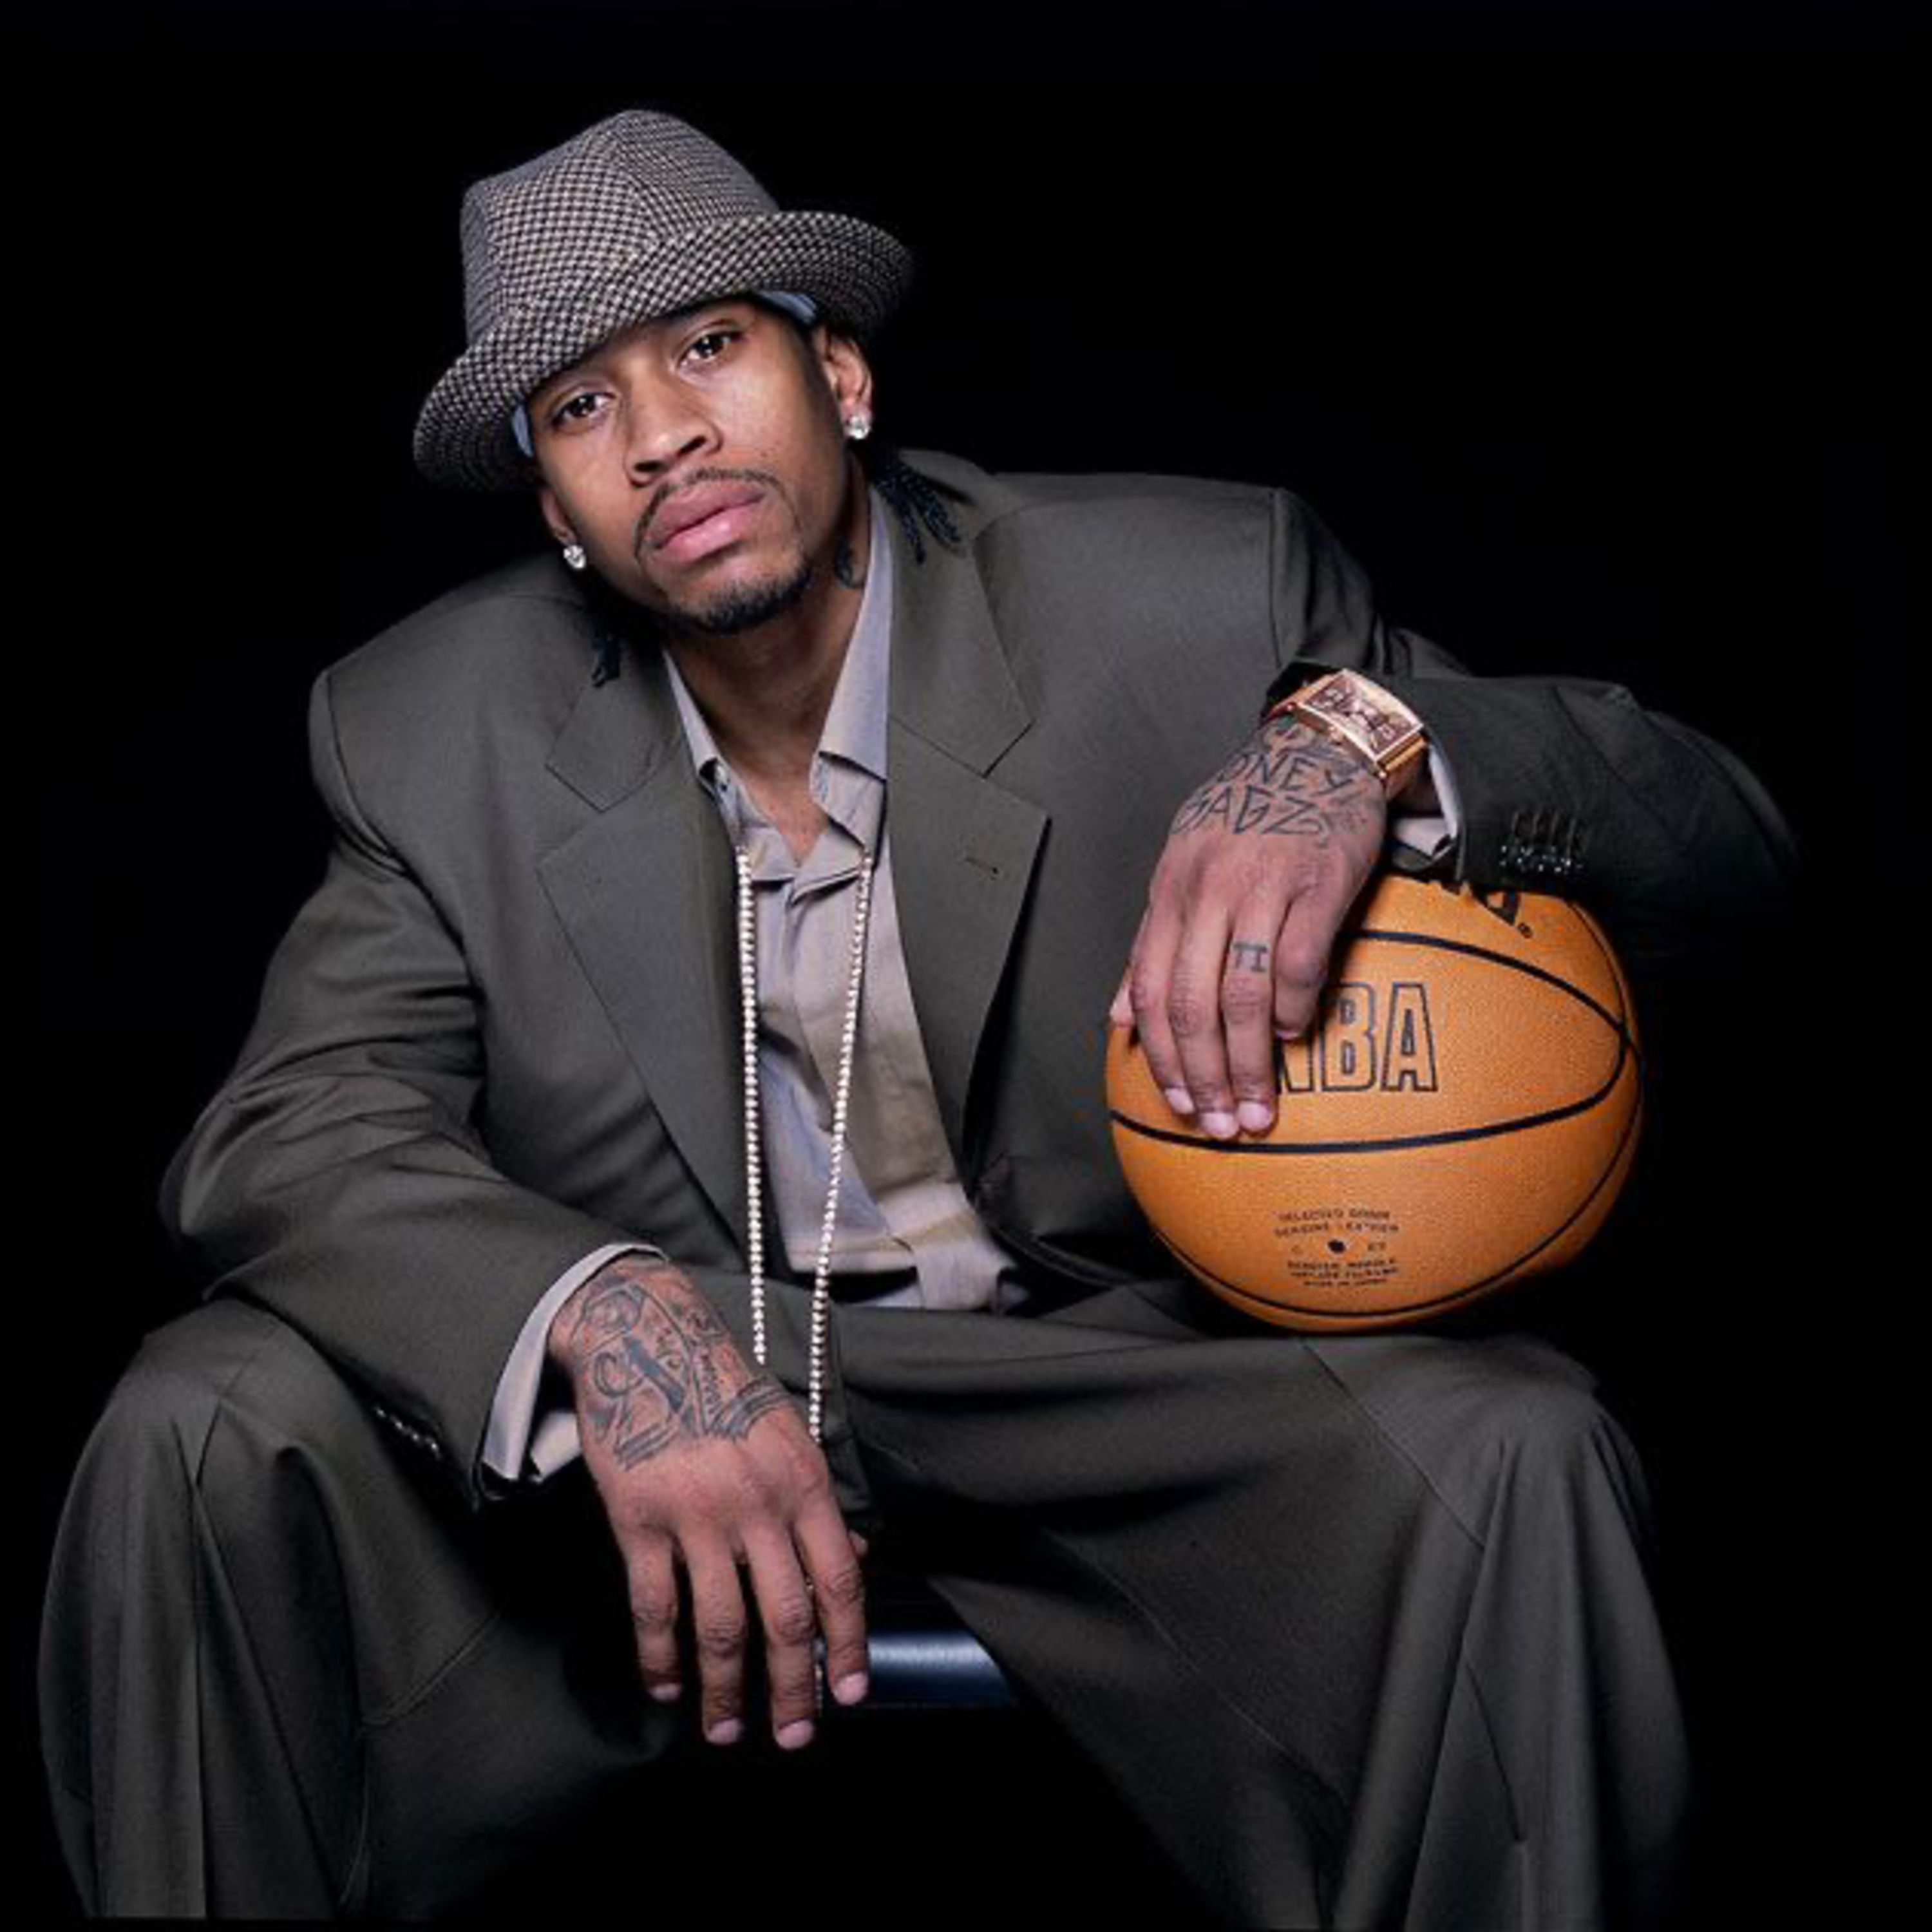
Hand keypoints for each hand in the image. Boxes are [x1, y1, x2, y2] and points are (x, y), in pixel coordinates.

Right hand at [549, 1254, 868, 1747]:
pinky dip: (660, 1658)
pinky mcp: (638, 1519)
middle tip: (794, 1735)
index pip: (839, 1581)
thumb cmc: (724, 1390)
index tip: (849, 1694)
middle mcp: (757, 1502)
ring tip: (725, 1731)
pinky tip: (667, 1687)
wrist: (646, 1340)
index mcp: (802, 1481)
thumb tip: (856, 1564)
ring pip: (720, 1626)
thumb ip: (817, 1504)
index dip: (848, 1646)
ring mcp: (696, 1513)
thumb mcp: (789, 1435)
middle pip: (785, 1618)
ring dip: (726, 1692)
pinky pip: (653, 1607)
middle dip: (792, 1690)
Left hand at [1112, 711, 1386, 1136]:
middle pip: (1192, 1004)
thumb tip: (1120, 1018)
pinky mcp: (1318, 881)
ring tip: (1262, 1106)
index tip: (1181, 1107)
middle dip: (1204, 1076)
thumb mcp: (1185, 864)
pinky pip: (1299, 961)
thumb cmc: (1250, 814)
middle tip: (1224, 1125)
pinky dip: (1294, 1008)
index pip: (1151, 991)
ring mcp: (1262, 884)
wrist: (1317, 749)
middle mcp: (1207, 889)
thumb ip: (1154, 941)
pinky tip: (1293, 1034)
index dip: (1162, 1058)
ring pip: (1241, 993)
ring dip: (1248, 1062)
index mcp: (1170, 889)